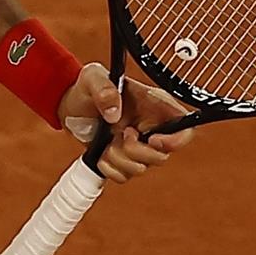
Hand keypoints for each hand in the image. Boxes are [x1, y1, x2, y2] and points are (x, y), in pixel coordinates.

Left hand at [58, 63, 195, 183]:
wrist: (70, 104)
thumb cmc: (87, 86)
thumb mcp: (92, 78)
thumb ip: (104, 89)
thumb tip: (114, 114)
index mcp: (154, 106)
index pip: (185, 128)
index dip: (176, 141)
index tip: (152, 140)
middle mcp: (152, 129)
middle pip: (162, 156)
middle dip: (136, 151)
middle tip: (121, 134)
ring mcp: (138, 147)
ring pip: (141, 168)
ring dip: (118, 158)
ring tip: (106, 140)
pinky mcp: (123, 159)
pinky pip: (123, 176)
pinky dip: (109, 168)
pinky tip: (100, 152)